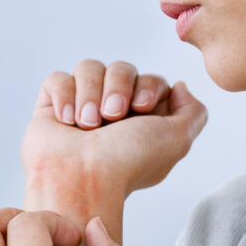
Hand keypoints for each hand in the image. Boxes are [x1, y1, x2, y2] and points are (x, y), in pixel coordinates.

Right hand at [22, 59, 208, 198]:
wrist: (83, 178)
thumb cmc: (130, 163)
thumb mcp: (178, 139)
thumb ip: (193, 112)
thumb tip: (179, 86)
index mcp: (144, 120)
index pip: (151, 79)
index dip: (148, 86)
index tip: (142, 108)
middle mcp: (114, 112)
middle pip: (122, 68)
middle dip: (118, 87)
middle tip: (113, 116)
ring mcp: (82, 107)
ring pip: (89, 68)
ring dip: (91, 93)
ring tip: (88, 124)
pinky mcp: (52, 107)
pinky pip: (58, 79)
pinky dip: (64, 95)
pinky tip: (68, 121)